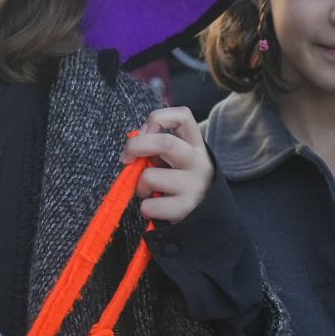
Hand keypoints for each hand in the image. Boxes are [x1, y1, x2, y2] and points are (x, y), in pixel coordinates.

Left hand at [122, 107, 215, 224]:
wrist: (208, 219)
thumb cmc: (181, 184)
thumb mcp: (176, 160)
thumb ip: (159, 147)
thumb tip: (134, 146)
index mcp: (195, 145)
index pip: (182, 115)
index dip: (157, 118)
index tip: (144, 132)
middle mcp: (198, 161)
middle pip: (164, 143)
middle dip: (135, 147)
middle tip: (126, 159)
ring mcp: (194, 185)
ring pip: (150, 176)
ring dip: (139, 185)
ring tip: (148, 192)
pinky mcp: (186, 208)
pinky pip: (150, 205)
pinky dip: (145, 208)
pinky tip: (156, 208)